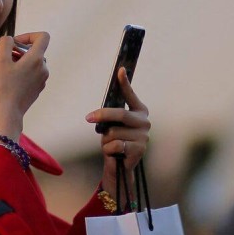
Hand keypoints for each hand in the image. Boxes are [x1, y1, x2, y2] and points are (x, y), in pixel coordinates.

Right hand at [0, 32, 49, 139]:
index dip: (29, 35)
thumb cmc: (4, 87)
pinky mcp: (38, 88)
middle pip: (35, 50)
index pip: (43, 37)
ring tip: (6, 70)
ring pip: (33, 62)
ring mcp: (42, 79)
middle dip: (20, 50)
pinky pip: (32, 74)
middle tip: (5, 57)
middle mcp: (43, 68)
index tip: (15, 43)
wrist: (9, 112)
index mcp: (36, 59)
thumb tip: (9, 39)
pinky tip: (11, 80)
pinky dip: (23, 72)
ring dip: (21, 61)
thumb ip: (5, 43)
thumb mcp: (0, 60)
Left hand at [86, 67, 149, 189]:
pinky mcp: (139, 149)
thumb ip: (111, 117)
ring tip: (111, 144)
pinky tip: (115, 154)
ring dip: (106, 140)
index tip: (120, 69)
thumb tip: (98, 114)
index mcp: (139, 111)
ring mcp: (144, 135)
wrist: (119, 164)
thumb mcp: (112, 125)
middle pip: (120, 114)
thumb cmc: (114, 141)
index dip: (124, 82)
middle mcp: (144, 121)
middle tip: (88, 118)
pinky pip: (115, 145)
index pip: (130, 95)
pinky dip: (109, 150)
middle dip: (102, 115)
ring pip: (114, 132)